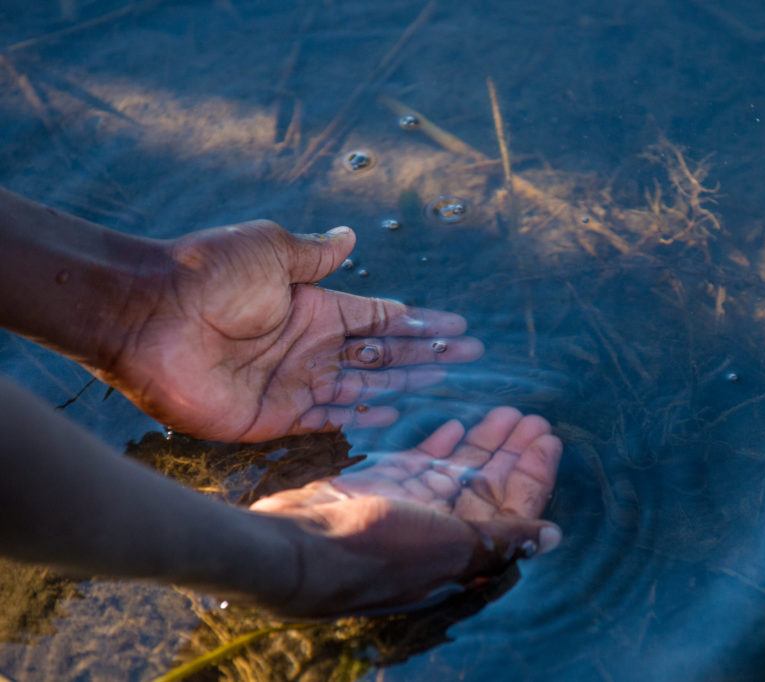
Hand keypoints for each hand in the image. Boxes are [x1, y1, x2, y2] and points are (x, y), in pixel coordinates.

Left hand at [100, 220, 481, 441]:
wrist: (148, 317)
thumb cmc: (207, 275)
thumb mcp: (269, 249)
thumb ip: (314, 254)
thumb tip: (351, 236)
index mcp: (312, 306)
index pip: (380, 317)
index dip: (420, 322)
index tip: (457, 327)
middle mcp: (309, 346)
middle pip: (381, 353)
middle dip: (426, 354)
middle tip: (469, 356)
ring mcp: (293, 382)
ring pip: (362, 385)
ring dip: (403, 384)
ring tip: (443, 383)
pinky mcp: (271, 416)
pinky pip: (325, 420)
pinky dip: (358, 418)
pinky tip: (392, 414)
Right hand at [250, 407, 562, 616]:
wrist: (299, 546)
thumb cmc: (378, 548)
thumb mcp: (452, 544)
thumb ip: (503, 536)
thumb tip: (553, 536)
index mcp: (464, 546)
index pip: (512, 506)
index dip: (534, 473)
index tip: (549, 438)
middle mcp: (441, 527)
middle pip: (489, 484)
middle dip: (514, 451)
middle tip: (534, 417)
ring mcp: (410, 505)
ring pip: (458, 469)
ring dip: (483, 441)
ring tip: (506, 411)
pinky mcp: (381, 486)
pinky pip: (419, 463)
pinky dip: (439, 445)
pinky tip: (457, 424)